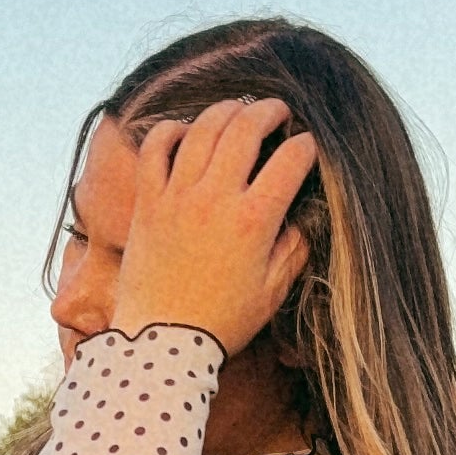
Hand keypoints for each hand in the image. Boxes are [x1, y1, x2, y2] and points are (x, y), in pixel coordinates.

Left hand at [110, 99, 318, 353]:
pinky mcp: (148, 202)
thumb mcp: (272, 292)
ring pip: (203, 128)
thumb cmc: (221, 323)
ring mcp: (177, 196)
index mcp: (253, 221)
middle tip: (277, 112)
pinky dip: (171, 130)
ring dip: (225, 111)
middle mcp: (215, 199)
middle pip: (246, 128)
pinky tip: (185, 131)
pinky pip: (156, 147)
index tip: (308, 147)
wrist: (161, 343)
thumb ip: (293, 250)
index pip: (291, 160)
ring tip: (237, 111)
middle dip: (268, 111)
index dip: (307, 146)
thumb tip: (301, 219)